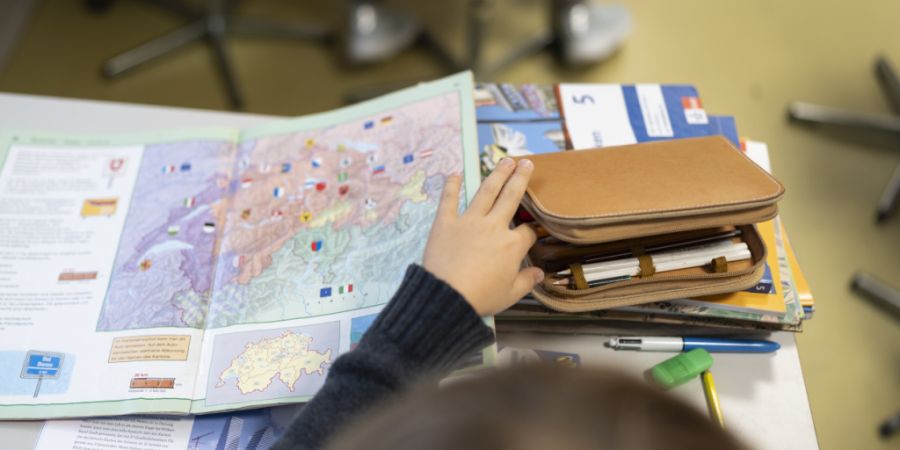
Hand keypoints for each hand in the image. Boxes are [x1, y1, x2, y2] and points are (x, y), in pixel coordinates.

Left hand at [423, 158, 542, 314]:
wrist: (447, 297)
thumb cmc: (481, 297)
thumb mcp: (510, 294)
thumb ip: (526, 281)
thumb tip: (539, 273)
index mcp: (511, 245)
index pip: (527, 231)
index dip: (531, 231)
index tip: (530, 233)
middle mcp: (493, 227)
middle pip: (511, 197)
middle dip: (520, 179)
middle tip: (526, 162)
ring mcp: (469, 222)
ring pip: (486, 192)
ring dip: (497, 174)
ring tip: (505, 160)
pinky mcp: (445, 223)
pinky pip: (449, 200)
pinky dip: (451, 186)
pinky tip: (454, 174)